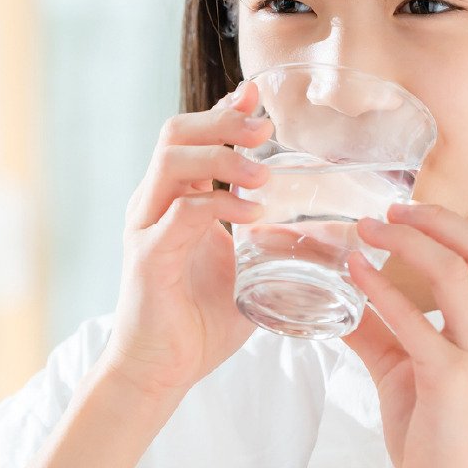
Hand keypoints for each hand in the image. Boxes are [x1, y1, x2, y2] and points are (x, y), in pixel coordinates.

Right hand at [104, 81, 271, 397]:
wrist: (160, 371)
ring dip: (221, 157)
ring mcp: (145, 228)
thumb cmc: (198, 322)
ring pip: (172, 162)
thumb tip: (321, 227)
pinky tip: (252, 214)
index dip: (224, 110)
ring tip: (262, 171)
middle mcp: (153, 205)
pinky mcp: (147, 258)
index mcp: (173, 200)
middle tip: (265, 129)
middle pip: (175, 134)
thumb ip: (268, 242)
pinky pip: (180, 215)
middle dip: (222, 120)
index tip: (259, 96)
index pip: (192, 137)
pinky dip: (219, 206)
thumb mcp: (244, 270)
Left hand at [341, 203, 467, 467]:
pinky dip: (381, 288)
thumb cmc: (438, 437)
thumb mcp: (408, 371)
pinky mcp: (453, 379)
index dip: (446, 223)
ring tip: (364, 232)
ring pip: (453, 273)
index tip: (404, 211)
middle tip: (386, 211)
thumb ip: (380, 331)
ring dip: (405, 242)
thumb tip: (341, 299)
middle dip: (432, 219)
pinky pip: (414, 321)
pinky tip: (354, 274)